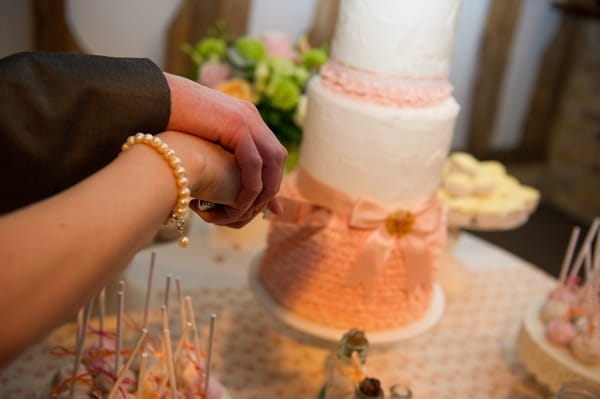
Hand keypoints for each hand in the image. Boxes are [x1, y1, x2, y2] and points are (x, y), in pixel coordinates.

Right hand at [164, 73, 286, 225]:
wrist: (154, 99)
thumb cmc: (169, 121)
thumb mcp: (202, 139)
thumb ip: (217, 153)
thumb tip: (218, 171)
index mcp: (244, 115)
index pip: (270, 150)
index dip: (271, 177)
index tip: (264, 201)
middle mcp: (250, 115)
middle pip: (277, 155)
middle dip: (273, 183)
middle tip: (262, 208)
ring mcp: (245, 118)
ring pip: (271, 160)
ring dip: (265, 187)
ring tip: (253, 208)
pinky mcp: (236, 125)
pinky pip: (253, 162)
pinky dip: (251, 183)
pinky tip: (241, 200)